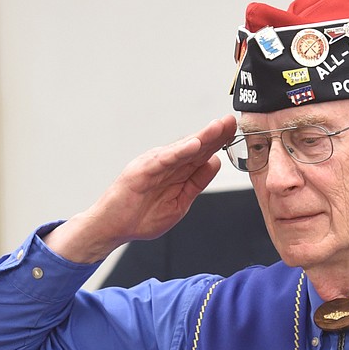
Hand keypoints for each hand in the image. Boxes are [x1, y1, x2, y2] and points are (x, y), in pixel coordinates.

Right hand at [44, 115, 239, 263]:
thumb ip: (196, 183)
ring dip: (202, 137)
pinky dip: (179, 152)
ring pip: (182, 149)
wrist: (113, 228)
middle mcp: (166, 164)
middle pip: (195, 146)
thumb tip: (214, 163)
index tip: (236, 132)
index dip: (219, 143)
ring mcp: (154, 166)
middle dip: (215, 134)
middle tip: (232, 121)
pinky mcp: (142, 171)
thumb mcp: (179, 203)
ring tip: (219, 127)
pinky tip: (195, 145)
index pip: (202, 154)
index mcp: (176, 172)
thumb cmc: (140, 217)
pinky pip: (164, 160)